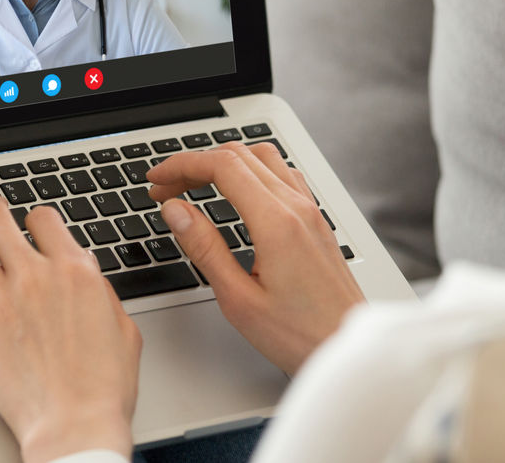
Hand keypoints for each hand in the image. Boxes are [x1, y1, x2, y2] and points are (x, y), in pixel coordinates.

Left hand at [0, 196, 141, 462]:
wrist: (75, 424)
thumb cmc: (103, 386)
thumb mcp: (123, 328)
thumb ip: (102, 292)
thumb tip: (88, 277)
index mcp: (74, 271)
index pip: (45, 219)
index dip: (37, 219)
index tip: (33, 226)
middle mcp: (34, 275)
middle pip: (1, 219)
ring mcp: (0, 298)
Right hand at [147, 142, 363, 373]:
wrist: (347, 349)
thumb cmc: (301, 335)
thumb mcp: (239, 299)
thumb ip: (205, 248)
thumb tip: (176, 211)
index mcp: (276, 223)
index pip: (222, 166)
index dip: (182, 165)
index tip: (157, 179)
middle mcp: (297, 208)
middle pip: (239, 155)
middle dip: (195, 164)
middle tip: (167, 188)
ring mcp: (311, 211)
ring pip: (263, 158)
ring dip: (224, 162)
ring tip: (196, 185)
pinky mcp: (317, 221)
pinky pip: (283, 174)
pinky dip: (252, 170)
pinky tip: (237, 192)